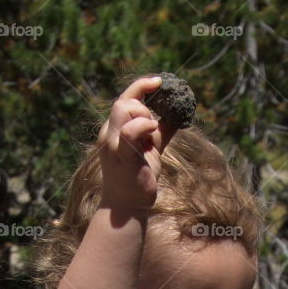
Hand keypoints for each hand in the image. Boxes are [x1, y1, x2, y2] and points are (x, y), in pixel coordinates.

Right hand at [98, 75, 175, 211]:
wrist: (128, 207)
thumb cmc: (138, 178)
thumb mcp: (151, 149)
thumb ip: (161, 131)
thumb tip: (178, 114)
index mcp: (114, 130)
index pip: (124, 98)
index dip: (141, 86)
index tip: (159, 81)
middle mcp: (109, 134)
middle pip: (124, 101)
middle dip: (144, 107)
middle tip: (153, 130)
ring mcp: (113, 144)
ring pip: (125, 109)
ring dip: (145, 117)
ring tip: (151, 139)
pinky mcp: (122, 156)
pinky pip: (130, 130)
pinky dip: (144, 126)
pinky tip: (152, 136)